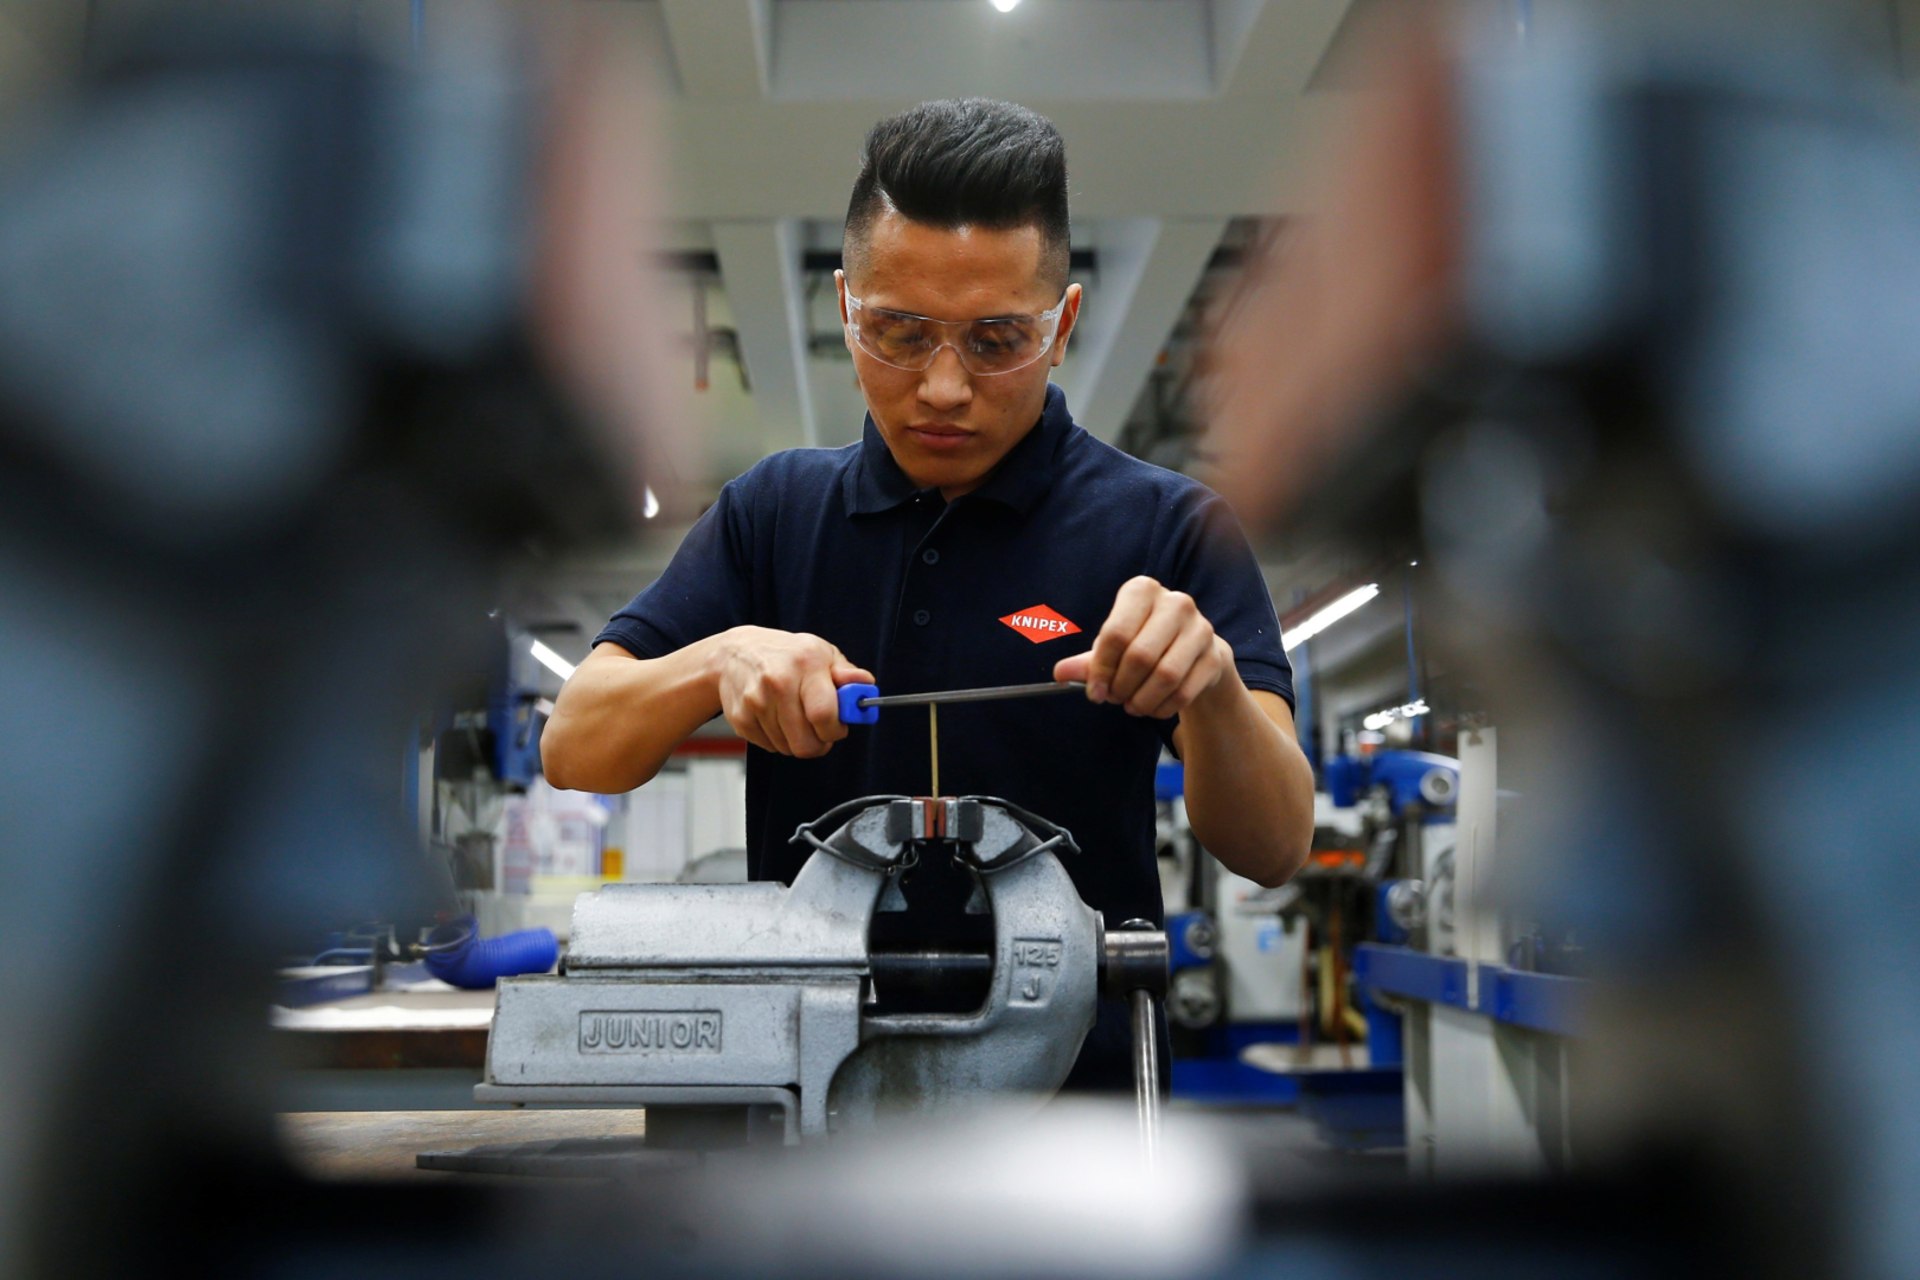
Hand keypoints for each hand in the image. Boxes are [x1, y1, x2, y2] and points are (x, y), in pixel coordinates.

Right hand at [712, 627, 872, 757]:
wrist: (733, 654)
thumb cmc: (785, 654)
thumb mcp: (820, 652)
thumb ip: (846, 672)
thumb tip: (866, 685)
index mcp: (806, 664)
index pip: (824, 715)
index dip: (835, 730)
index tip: (838, 727)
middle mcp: (779, 682)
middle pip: (805, 743)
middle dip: (819, 743)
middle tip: (820, 731)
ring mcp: (757, 702)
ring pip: (788, 749)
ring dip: (797, 741)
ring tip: (795, 718)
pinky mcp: (741, 719)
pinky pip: (770, 747)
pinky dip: (777, 739)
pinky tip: (776, 718)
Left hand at [1053, 577, 1230, 718]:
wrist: (1194, 652)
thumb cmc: (1144, 643)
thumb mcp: (1113, 648)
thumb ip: (1088, 661)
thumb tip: (1060, 673)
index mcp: (1142, 591)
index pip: (1116, 634)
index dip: (1101, 669)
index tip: (1094, 693)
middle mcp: (1176, 603)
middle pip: (1140, 656)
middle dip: (1122, 686)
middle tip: (1114, 698)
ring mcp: (1201, 628)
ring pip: (1165, 676)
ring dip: (1142, 700)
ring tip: (1132, 705)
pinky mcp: (1215, 656)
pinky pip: (1184, 691)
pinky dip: (1163, 707)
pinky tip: (1153, 708)